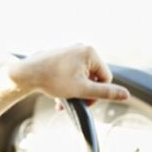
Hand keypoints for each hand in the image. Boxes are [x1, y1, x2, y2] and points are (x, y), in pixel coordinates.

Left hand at [6, 44, 129, 102]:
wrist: (26, 74)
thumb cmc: (53, 80)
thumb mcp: (82, 90)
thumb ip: (105, 93)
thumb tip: (126, 95)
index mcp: (90, 52)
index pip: (105, 78)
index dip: (96, 93)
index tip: (84, 101)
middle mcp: (81, 48)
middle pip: (93, 78)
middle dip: (84, 93)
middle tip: (72, 102)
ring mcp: (70, 51)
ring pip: (81, 77)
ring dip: (74, 92)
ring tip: (62, 101)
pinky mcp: (61, 57)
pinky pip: (71, 73)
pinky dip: (67, 86)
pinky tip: (58, 96)